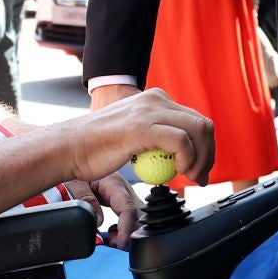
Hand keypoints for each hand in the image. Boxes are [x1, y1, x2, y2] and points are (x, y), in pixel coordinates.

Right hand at [62, 86, 214, 186]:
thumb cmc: (94, 148)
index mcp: (153, 99)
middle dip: (209, 154)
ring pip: (198, 130)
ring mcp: (149, 111)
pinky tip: (178, 172)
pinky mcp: (142, 127)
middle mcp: (154, 100)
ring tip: (192, 178)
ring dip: (202, 159)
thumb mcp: (132, 135)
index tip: (199, 169)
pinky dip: (188, 159)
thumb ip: (154, 136)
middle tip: (200, 178)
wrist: (68, 148)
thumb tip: (177, 153)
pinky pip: (182, 141)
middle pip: (203, 124)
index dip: (205, 147)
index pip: (195, 119)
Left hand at [64, 172, 142, 247]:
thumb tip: (98, 221)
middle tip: (115, 245)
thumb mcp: (76, 183)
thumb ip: (87, 201)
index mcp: (114, 184)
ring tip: (112, 241)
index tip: (120, 243)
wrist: (76, 158)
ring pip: (137, 217)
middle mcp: (124, 190)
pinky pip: (131, 216)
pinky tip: (112, 233)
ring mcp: (126, 195)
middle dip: (131, 234)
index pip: (128, 208)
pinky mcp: (123, 200)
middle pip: (138, 215)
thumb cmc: (76, 167)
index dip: (127, 228)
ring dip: (129, 232)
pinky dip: (125, 229)